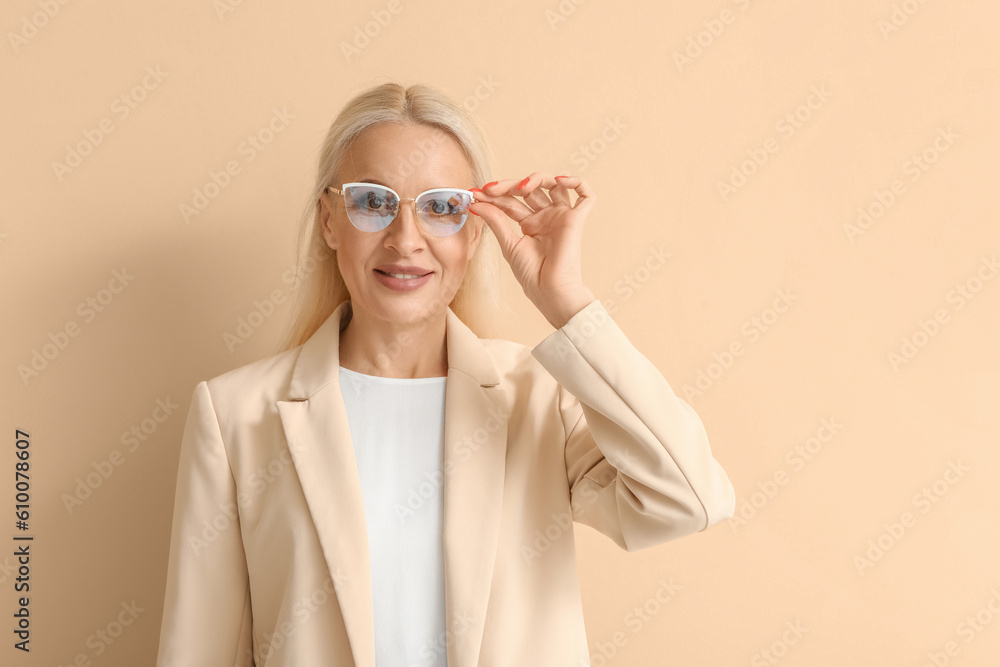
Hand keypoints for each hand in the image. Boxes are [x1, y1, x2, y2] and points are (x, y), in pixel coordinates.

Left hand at [469, 173, 596, 328]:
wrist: (550, 291)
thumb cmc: (532, 275)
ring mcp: (561, 216)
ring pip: (553, 184)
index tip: (475, 195)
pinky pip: (585, 195)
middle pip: (529, 190)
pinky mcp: (576, 220)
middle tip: (490, 189)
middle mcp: (546, 217)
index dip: (494, 196)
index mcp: (530, 224)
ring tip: (521, 187)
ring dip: (537, 179)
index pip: (511, 201)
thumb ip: (495, 221)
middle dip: (508, 186)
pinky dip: (576, 182)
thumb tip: (476, 203)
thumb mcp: (509, 244)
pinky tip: (559, 181)